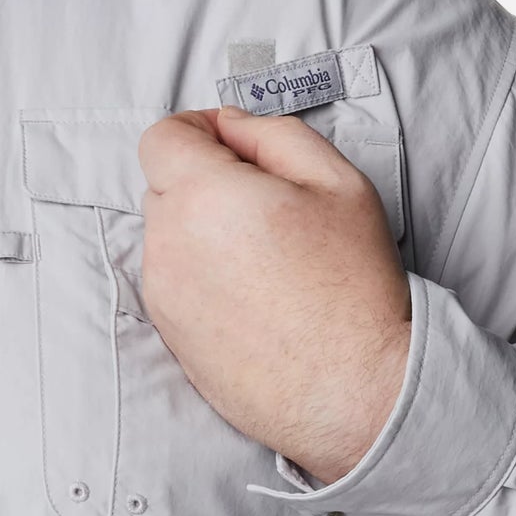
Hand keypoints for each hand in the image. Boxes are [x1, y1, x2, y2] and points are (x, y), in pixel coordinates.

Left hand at [136, 104, 412, 485]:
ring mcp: (161, 291)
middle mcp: (167, 241)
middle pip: (164, 184)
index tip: (233, 144)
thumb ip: (272, 134)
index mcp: (202, 195)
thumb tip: (230, 124)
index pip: (161, 137)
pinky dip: (202, 274)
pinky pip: (172, 279)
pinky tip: (254, 296)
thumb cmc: (354, 287)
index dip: (197, 130)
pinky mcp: (166, 331)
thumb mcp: (336, 182)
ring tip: (268, 260)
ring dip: (203, 230)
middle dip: (205, 180)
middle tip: (269, 207)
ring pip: (168, 234)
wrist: (353, 391)